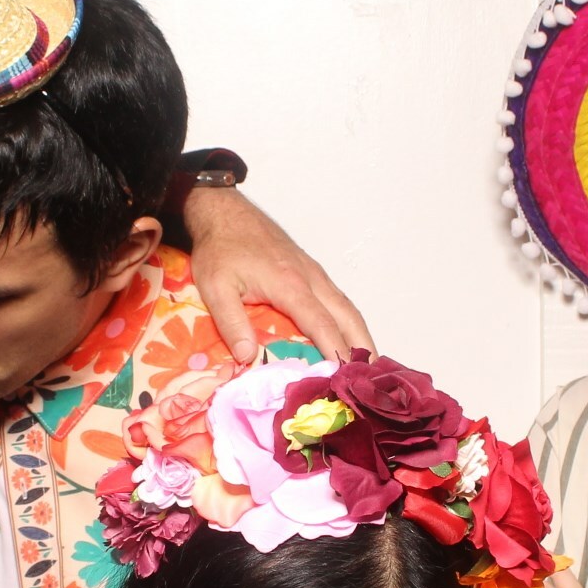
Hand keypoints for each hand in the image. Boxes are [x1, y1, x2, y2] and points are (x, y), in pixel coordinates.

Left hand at [180, 186, 371, 360]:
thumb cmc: (220, 247)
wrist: (224, 212)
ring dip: (359, 334)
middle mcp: (310, 278)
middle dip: (362, 346)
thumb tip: (247, 357)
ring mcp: (313, 272)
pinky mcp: (309, 270)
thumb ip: (231, 322)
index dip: (337, 351)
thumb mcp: (216, 286)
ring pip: (346, 306)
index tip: (347, 376)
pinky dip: (348, 320)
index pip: (322, 324)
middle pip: (348, 316)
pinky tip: (346, 335)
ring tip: (366, 363)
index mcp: (290, 284)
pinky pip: (336, 298)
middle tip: (371, 376)